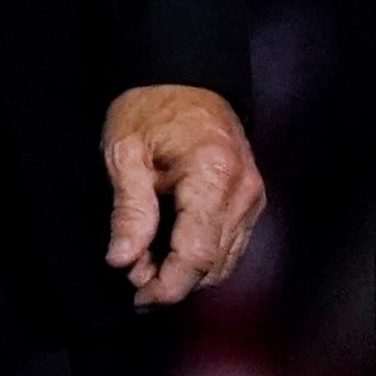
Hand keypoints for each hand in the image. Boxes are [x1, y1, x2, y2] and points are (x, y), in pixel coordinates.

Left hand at [101, 84, 266, 308]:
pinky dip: (201, 258)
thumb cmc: (150, 110)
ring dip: (186, 274)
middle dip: (172, 282)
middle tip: (132, 275)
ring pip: (224, 262)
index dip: (167, 286)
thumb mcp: (124, 153)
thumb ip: (128, 211)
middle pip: (212, 265)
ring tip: (146, 263)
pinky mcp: (251, 202)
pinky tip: (169, 251)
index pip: (195, 254)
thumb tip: (122, 261)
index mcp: (212, 176)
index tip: (138, 297)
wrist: (185, 78)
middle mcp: (242, 191)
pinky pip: (230, 246)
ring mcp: (253, 198)